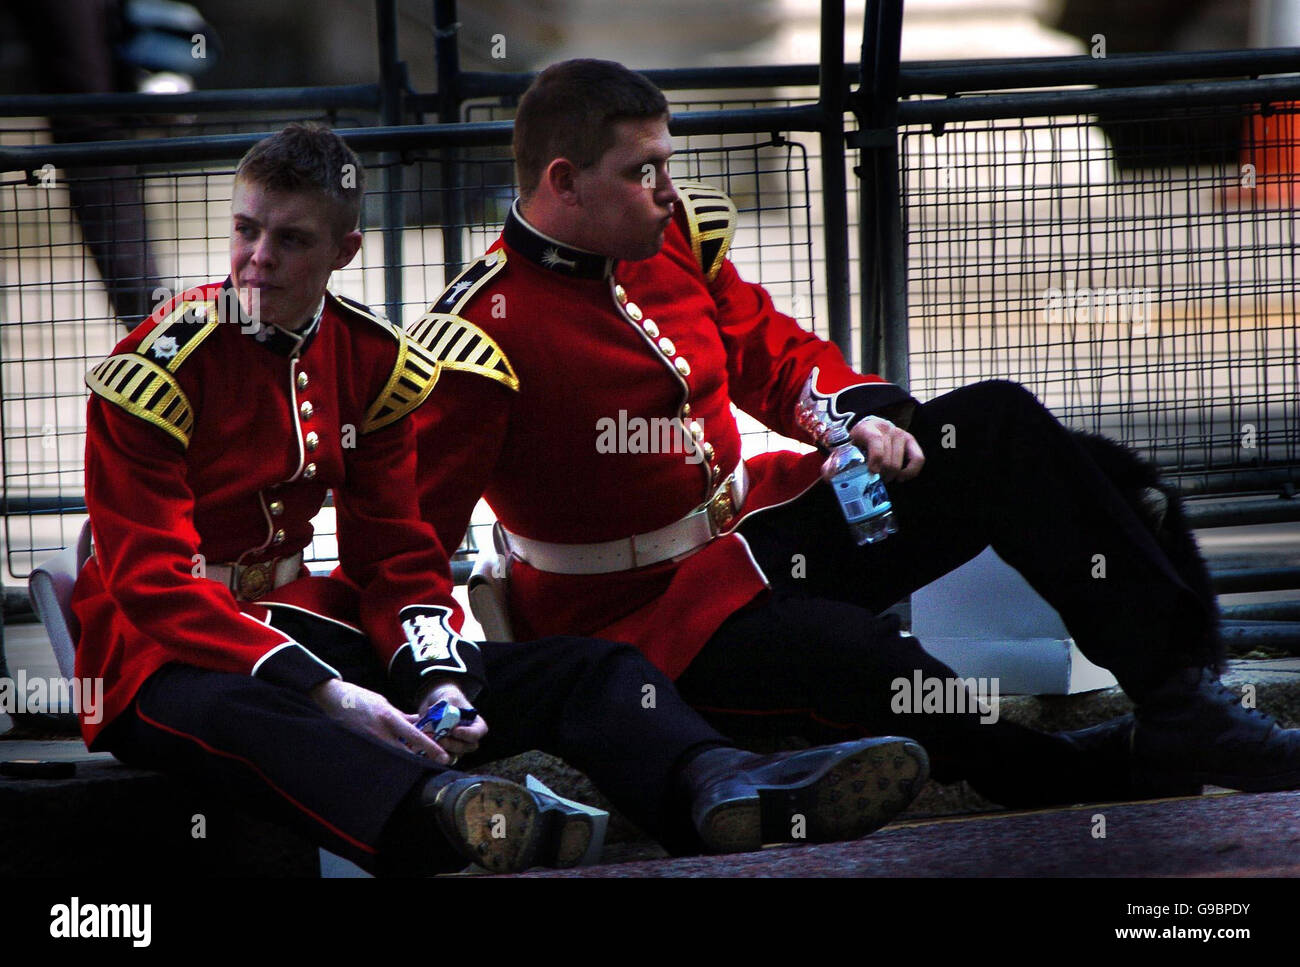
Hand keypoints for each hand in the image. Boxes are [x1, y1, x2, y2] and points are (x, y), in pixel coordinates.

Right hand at [310, 678, 447, 761]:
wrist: (333, 698)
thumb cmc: (361, 699)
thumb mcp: (385, 703)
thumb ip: (402, 715)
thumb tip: (419, 722)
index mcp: (388, 717)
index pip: (414, 735)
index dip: (430, 746)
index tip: (443, 756)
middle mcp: (380, 732)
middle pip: (406, 752)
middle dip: (421, 759)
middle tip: (436, 765)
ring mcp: (369, 741)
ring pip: (393, 756)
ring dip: (406, 759)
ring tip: (418, 762)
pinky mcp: (360, 746)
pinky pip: (380, 756)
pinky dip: (390, 757)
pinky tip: (397, 759)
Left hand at [416, 680, 489, 763]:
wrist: (436, 703)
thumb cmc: (447, 698)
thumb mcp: (448, 697)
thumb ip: (445, 706)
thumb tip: (435, 716)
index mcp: (475, 723)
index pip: (478, 732)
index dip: (468, 734)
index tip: (455, 730)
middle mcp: (468, 738)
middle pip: (467, 747)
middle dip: (452, 744)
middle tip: (439, 737)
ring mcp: (457, 747)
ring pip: (454, 755)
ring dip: (441, 751)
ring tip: (428, 740)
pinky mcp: (444, 752)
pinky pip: (440, 758)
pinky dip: (432, 754)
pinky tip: (422, 747)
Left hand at [826, 416, 924, 483]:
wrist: (866, 430)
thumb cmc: (853, 444)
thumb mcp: (841, 451)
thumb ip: (832, 464)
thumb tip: (829, 478)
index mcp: (866, 428)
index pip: (875, 441)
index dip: (876, 458)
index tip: (872, 472)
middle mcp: (886, 428)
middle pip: (888, 458)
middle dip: (881, 475)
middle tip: (874, 481)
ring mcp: (900, 433)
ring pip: (899, 462)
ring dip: (891, 476)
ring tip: (883, 479)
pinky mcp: (911, 440)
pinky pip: (918, 459)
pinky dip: (910, 472)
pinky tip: (901, 478)